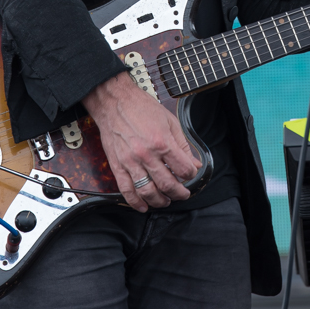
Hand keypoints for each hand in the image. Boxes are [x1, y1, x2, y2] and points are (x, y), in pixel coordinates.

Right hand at [82, 71, 200, 211]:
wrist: (115, 102)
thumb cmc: (141, 108)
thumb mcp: (170, 121)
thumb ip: (183, 145)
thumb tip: (194, 162)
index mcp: (162, 142)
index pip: (183, 169)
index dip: (191, 174)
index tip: (190, 174)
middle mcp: (147, 155)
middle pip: (167, 184)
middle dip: (179, 193)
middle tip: (183, 194)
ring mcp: (131, 162)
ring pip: (148, 192)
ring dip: (159, 201)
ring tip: (166, 201)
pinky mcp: (117, 165)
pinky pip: (126, 190)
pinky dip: (135, 202)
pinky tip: (143, 206)